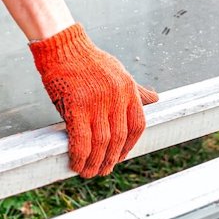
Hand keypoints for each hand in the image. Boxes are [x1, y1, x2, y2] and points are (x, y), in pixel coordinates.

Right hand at [29, 24, 157, 177]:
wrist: (62, 46)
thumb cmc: (88, 61)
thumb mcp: (119, 72)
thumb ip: (136, 90)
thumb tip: (156, 99)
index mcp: (128, 89)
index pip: (137, 125)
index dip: (130, 146)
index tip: (121, 156)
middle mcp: (116, 96)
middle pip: (119, 138)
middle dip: (111, 159)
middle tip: (103, 170)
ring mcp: (96, 102)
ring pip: (101, 142)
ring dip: (95, 162)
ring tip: (89, 172)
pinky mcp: (76, 106)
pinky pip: (81, 139)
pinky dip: (79, 155)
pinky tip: (76, 163)